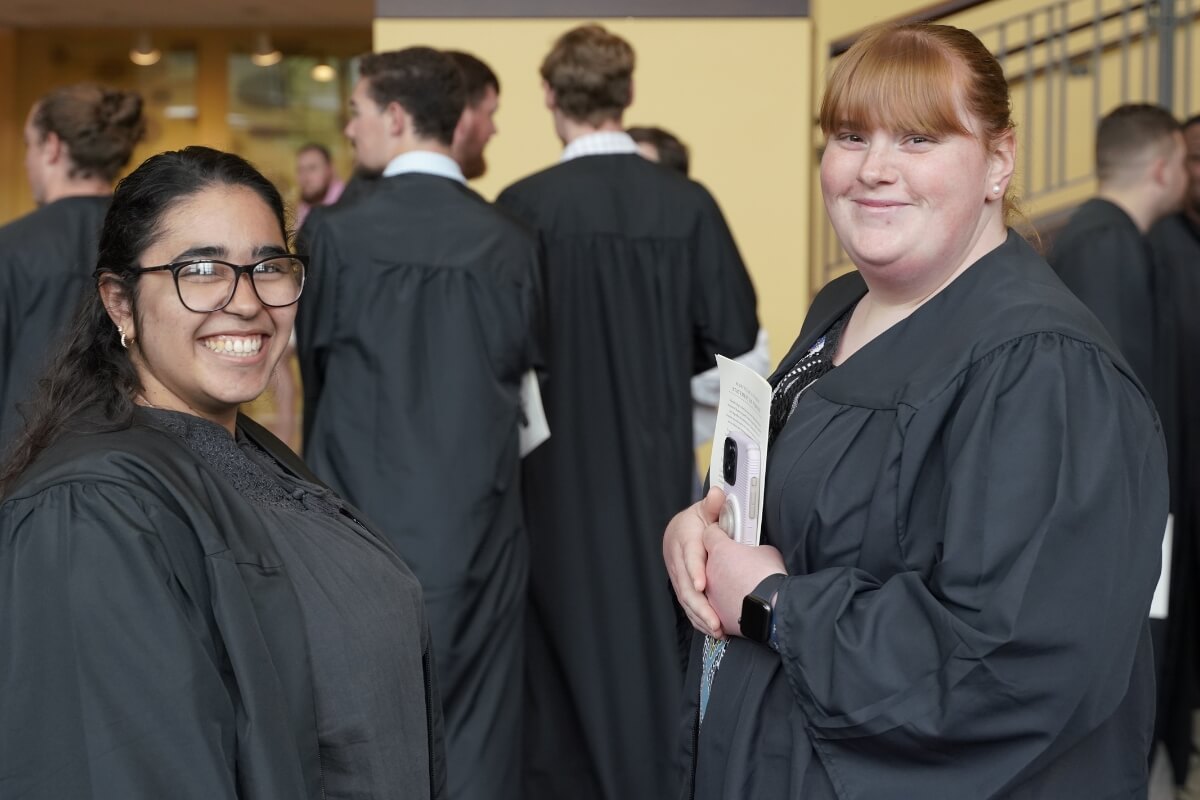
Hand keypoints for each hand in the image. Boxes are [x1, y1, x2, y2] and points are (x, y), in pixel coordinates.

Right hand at [664, 488, 725, 637]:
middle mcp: (677, 558)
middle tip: (715, 621)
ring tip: (716, 630)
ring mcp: (677, 573)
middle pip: (685, 584)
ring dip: (700, 615)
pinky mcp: (680, 585)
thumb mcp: (707, 509)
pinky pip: (687, 604)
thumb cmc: (700, 519)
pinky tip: (711, 629)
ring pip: (685, 598)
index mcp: (683, 537)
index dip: (694, 570)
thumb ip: (714, 505)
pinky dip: (698, 617)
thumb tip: (718, 494)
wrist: (682, 528)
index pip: (689, 555)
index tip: (701, 585)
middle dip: (700, 604)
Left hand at [702, 525, 786, 636]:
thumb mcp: (766, 551)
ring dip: (722, 585)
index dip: (718, 533)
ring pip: (710, 586)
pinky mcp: (715, 612)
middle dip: (721, 561)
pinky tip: (738, 603)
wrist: (772, 608)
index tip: (725, 536)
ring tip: (739, 587)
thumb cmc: (769, 577)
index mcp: (719, 549)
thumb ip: (753, 547)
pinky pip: (715, 606)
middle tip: (736, 564)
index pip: (710, 534)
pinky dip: (724, 605)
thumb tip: (755, 552)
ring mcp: (710, 593)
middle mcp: (709, 570)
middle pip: (709, 561)